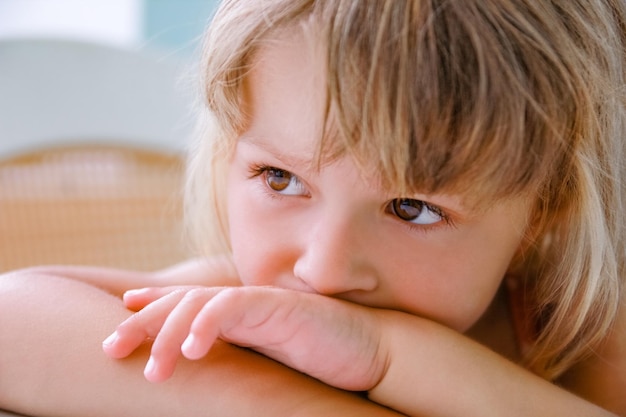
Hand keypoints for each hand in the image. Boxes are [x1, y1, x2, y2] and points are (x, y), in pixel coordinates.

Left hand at [102, 286, 387, 390]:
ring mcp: (258, 300)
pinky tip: (190, 351)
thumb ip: (238, 349)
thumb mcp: (267, 355)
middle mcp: (242, 301)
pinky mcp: (277, 306)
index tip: (122, 314)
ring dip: (168, 333)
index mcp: (237, 312)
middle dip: (142, 322)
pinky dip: (206, 325)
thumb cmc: (320, 355)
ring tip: (151, 370)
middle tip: (111, 348)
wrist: (367, 348)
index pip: (186, 302)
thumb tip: (204, 363)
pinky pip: (232, 307)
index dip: (153, 305)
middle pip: (181, 301)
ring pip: (199, 304)